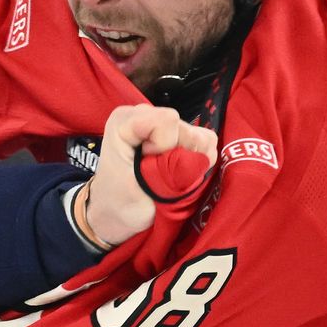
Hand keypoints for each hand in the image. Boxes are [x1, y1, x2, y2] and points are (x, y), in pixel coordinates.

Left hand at [78, 105, 217, 247]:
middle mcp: (145, 114)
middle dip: (178, 157)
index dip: (164, 147)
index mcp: (126, 120)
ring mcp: (164, 123)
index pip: (167, 120)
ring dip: (189, 161)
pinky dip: (198, 162)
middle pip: (185, 129)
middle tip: (158, 175)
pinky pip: (207, 142)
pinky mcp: (182, 135)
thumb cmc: (120, 202)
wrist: (119, 213)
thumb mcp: (136, 188)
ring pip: (199, 137)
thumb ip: (168, 170)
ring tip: (167, 175)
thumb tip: (202, 157)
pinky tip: (179, 172)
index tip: (146, 167)